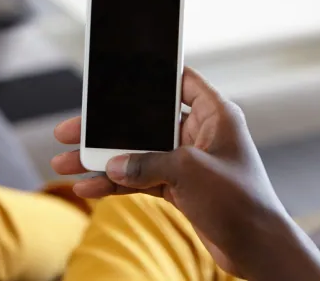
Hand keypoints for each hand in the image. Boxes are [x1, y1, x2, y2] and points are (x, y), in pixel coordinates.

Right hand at [52, 67, 319, 279]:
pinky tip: (89, 187)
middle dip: (106, 129)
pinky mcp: (177, 185)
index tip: (116, 71)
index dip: (149, 74)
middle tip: (71, 130)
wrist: (255, 248)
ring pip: (135, 152)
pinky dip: (116, 183)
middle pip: (143, 121)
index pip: (179, 81)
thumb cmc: (240, 202)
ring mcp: (185, 160)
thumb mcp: (191, 172)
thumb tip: (113, 164)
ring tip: (65, 163)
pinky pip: (139, 178)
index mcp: (214, 114)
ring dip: (102, 160)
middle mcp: (197, 133)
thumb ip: (148, 163)